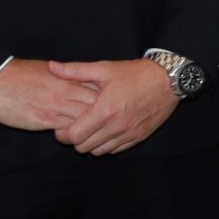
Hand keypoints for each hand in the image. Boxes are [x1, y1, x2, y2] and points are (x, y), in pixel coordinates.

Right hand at [0, 59, 99, 132]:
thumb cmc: (19, 75)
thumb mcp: (48, 71)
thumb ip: (66, 79)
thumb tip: (79, 85)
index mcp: (69, 78)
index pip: (99, 90)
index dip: (108, 100)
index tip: (112, 108)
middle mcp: (68, 90)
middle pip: (99, 105)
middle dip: (106, 116)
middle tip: (109, 126)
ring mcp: (57, 105)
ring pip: (86, 119)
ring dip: (92, 129)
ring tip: (93, 136)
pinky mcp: (44, 119)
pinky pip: (68, 130)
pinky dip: (75, 136)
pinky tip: (75, 140)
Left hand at [46, 59, 179, 154]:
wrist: (167, 80)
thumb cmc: (134, 73)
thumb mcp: (104, 68)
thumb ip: (75, 70)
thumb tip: (51, 66)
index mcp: (104, 111)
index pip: (74, 136)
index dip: (64, 134)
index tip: (64, 126)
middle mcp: (116, 126)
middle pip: (84, 147)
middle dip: (76, 139)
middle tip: (76, 127)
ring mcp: (129, 134)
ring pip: (99, 151)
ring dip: (92, 143)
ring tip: (92, 129)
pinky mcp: (139, 137)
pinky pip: (116, 150)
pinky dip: (107, 144)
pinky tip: (107, 131)